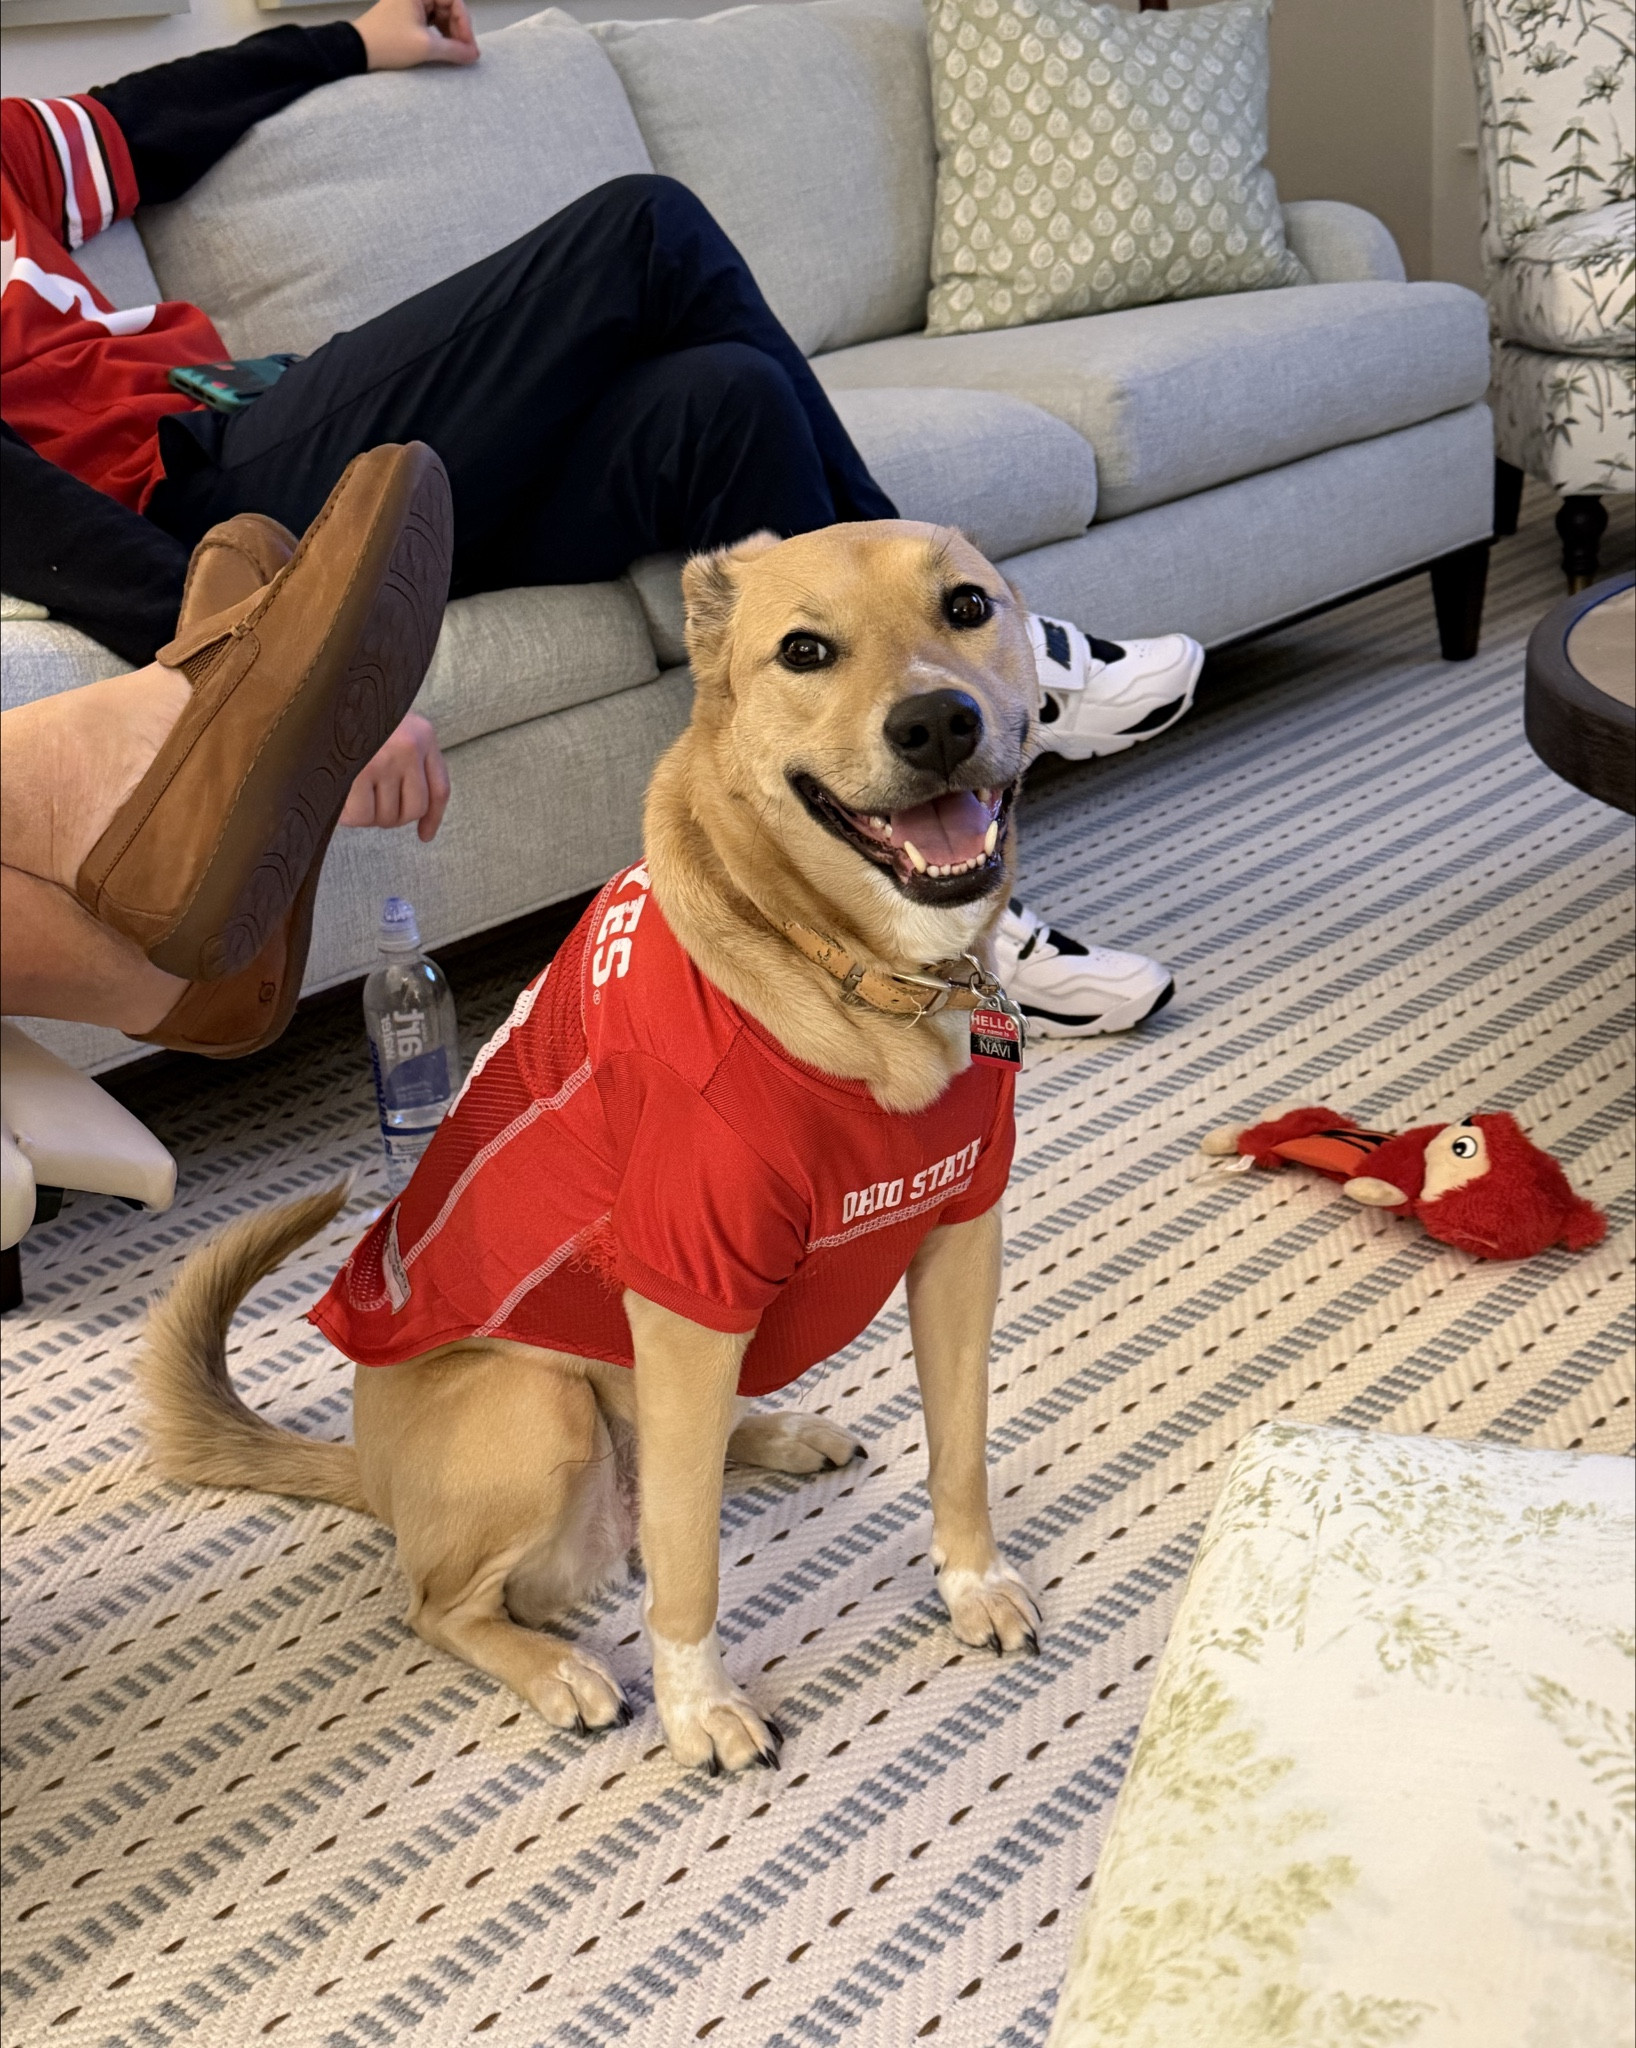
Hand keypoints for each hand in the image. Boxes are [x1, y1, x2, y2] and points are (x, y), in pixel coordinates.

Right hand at [340, 712, 450, 840]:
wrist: (326, 691)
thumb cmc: (355, 712)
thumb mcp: (391, 724)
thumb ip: (407, 758)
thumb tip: (418, 816)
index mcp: (423, 734)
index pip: (440, 789)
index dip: (433, 818)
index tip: (425, 835)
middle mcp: (409, 747)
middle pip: (413, 809)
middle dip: (392, 817)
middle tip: (370, 805)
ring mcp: (385, 759)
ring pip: (386, 816)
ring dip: (368, 816)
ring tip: (351, 795)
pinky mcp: (359, 770)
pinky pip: (360, 816)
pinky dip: (349, 816)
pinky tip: (339, 799)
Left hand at [354, 0, 477, 70]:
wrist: (358, 50)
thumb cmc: (388, 43)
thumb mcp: (426, 47)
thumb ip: (454, 50)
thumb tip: (474, 54)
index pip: (453, 1)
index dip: (465, 24)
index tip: (469, 47)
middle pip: (448, 7)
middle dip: (458, 30)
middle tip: (465, 53)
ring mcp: (410, 2)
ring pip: (440, 15)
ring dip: (450, 34)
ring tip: (454, 53)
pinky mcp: (405, 14)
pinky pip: (430, 21)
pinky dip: (439, 35)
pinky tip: (442, 49)